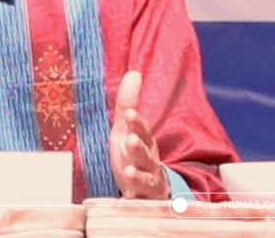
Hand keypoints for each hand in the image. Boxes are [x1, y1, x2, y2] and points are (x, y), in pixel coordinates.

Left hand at [109, 70, 169, 199]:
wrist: (147, 188)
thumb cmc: (133, 153)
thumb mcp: (125, 128)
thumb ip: (126, 102)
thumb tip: (134, 73)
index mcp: (145, 141)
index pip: (143, 130)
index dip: (137, 122)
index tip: (130, 113)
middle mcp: (149, 161)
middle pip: (146, 153)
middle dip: (139, 147)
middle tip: (130, 140)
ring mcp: (148, 181)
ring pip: (146, 178)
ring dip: (138, 174)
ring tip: (129, 171)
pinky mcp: (142, 200)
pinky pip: (140, 201)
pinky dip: (134, 201)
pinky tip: (125, 199)